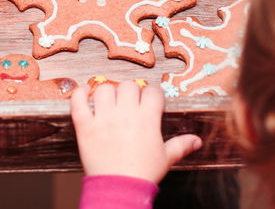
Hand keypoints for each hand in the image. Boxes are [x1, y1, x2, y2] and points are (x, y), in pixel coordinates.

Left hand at [71, 81, 201, 183]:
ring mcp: (104, 118)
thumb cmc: (143, 174)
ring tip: (110, 100)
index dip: (153, 94)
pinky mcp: (85, 126)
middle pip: (129, 85)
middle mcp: (125, 114)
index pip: (152, 91)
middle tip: (131, 102)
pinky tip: (85, 91)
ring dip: (108, 92)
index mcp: (147, 119)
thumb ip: (181, 145)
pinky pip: (78, 101)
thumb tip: (196, 141)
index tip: (151, 100)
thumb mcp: (166, 158)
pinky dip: (80, 93)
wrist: (119, 189)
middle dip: (132, 91)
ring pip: (105, 89)